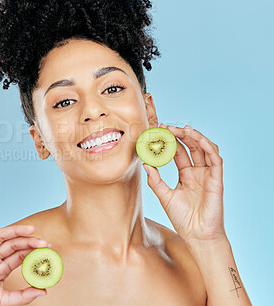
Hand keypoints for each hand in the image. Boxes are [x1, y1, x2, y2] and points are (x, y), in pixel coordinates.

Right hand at [0, 205, 50, 305]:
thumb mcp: (4, 300)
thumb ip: (24, 296)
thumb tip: (45, 291)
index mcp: (0, 269)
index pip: (20, 255)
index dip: (33, 251)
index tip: (48, 249)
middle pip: (12, 244)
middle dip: (28, 242)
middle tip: (43, 242)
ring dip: (15, 230)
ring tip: (31, 230)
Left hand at [142, 123, 226, 245]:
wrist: (197, 235)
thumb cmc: (182, 218)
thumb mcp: (164, 196)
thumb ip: (155, 180)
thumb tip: (145, 163)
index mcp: (186, 175)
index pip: (178, 152)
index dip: (170, 141)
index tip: (159, 131)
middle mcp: (197, 172)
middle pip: (191, 147)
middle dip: (180, 135)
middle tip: (168, 127)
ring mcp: (208, 175)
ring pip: (204, 149)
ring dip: (195, 137)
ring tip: (182, 129)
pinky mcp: (216, 179)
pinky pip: (215, 159)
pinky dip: (208, 147)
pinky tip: (198, 139)